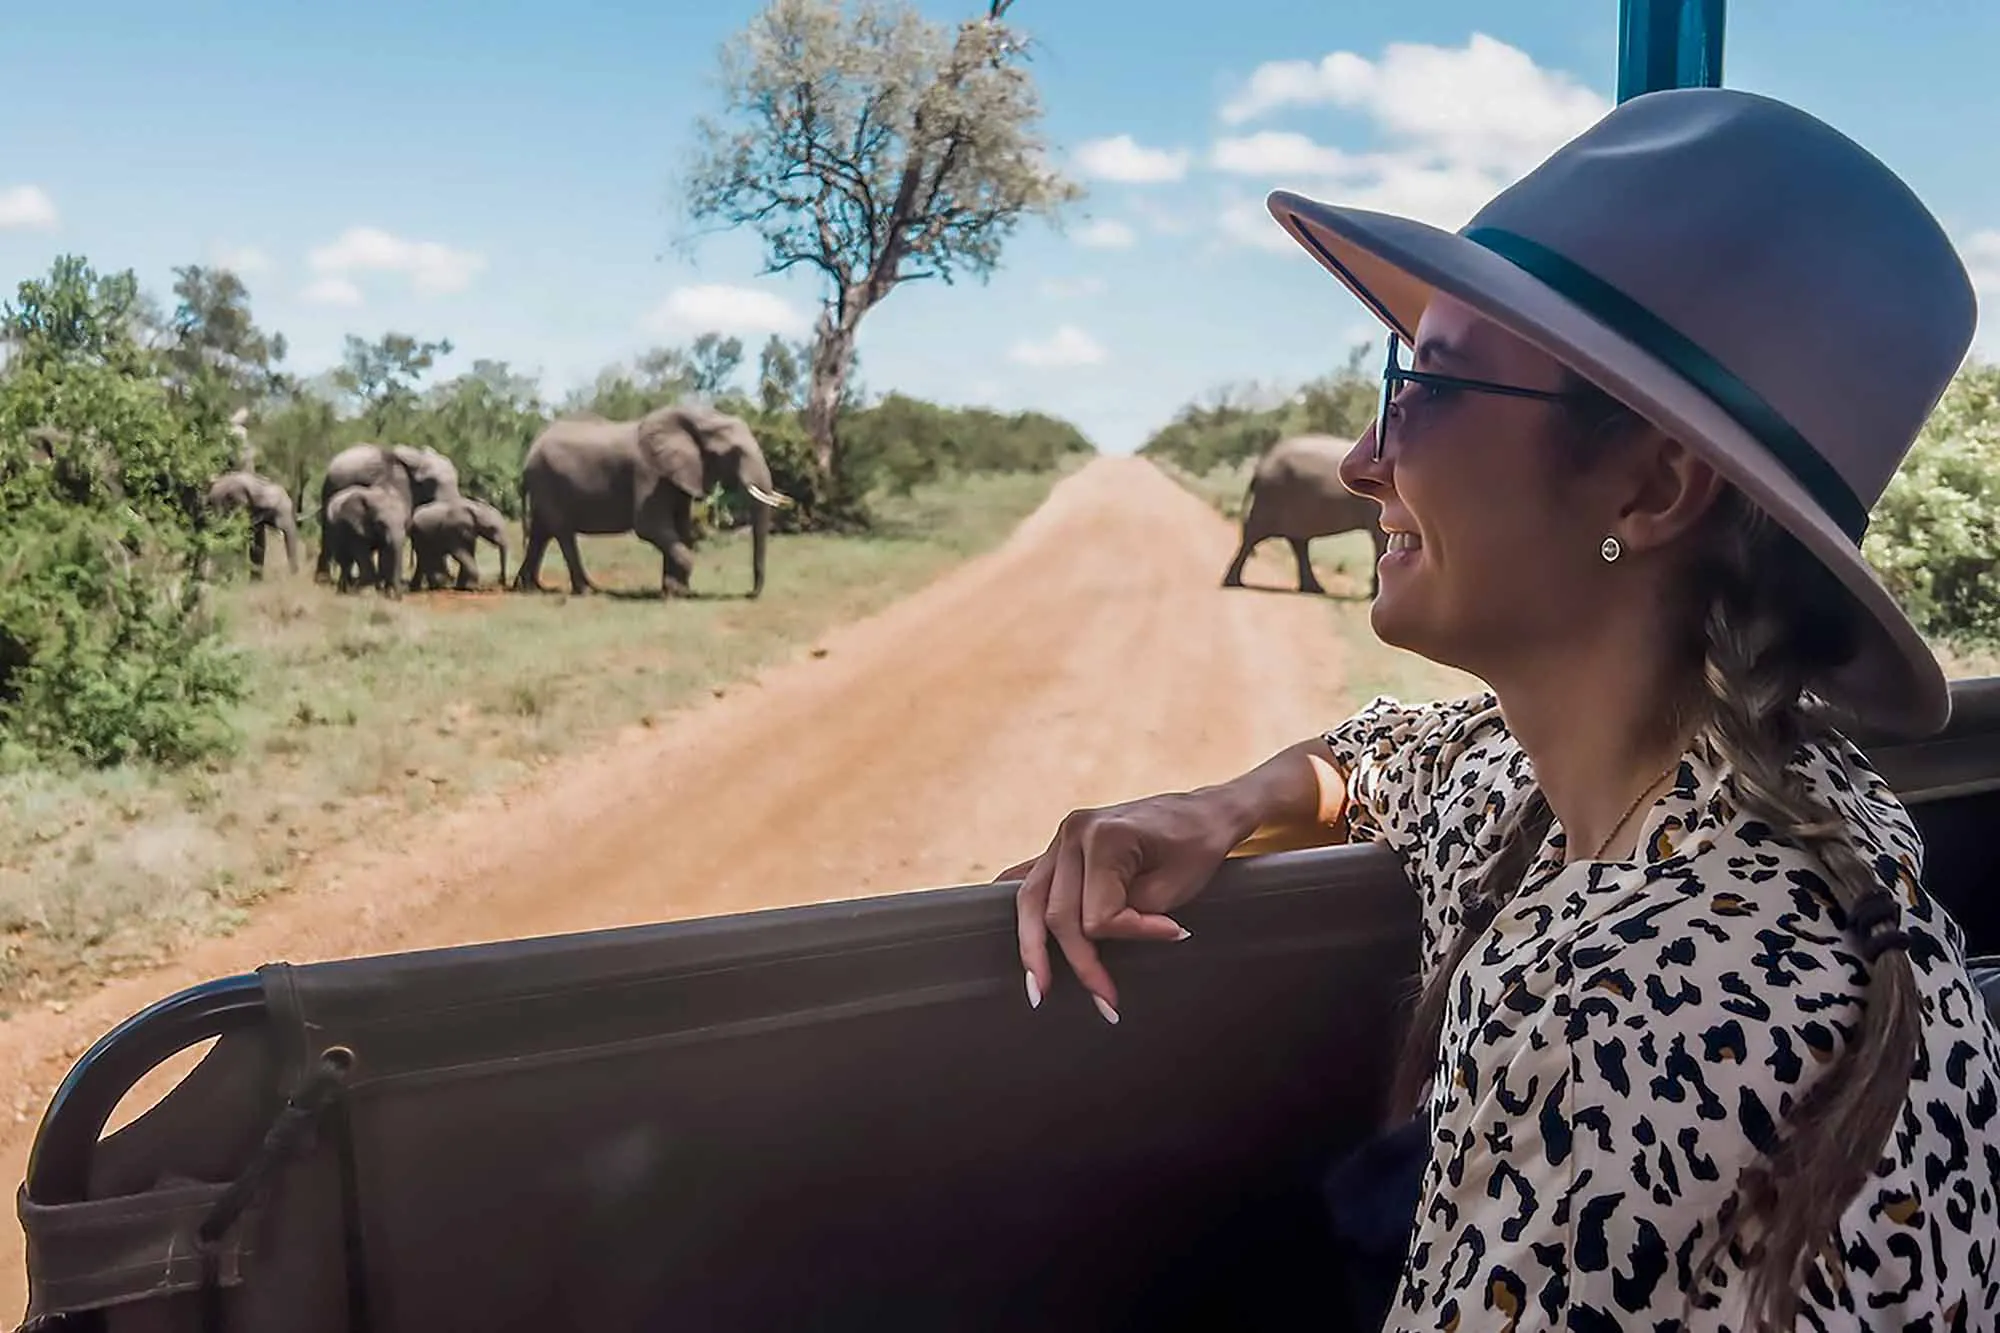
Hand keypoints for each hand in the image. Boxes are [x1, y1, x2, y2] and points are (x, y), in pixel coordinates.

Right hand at [997, 789, 1242, 1022]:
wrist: (1203, 812)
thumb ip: (1133, 915)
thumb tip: (1097, 942)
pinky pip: (1027, 881)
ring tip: (1040, 990)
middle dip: (1080, 963)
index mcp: (1103, 836)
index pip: (1098, 913)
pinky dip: (1021, 911)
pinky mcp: (1060, 847)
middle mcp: (1073, 833)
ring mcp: (1061, 838)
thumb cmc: (1196, 846)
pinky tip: (1012, 936)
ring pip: (1031, 903)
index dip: (1133, 933)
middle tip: (1106, 1004)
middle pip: (1057, 915)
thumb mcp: (1175, 887)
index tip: (1173, 933)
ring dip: (1034, 950)